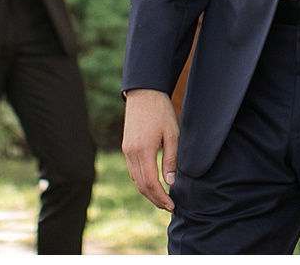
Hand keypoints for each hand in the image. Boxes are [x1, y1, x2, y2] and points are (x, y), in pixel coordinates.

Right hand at [122, 89, 178, 211]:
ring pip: (135, 179)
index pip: (150, 183)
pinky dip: (142, 180)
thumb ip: (171, 159)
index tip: (172, 205)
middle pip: (141, 185)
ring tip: (162, 198)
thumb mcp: (173, 134)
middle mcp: (131, 153)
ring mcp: (126, 150)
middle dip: (154, 199)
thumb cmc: (161, 111)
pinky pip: (133, 170)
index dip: (161, 197)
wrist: (144, 93)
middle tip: (168, 206)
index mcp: (143, 150)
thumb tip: (170, 182)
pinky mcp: (126, 147)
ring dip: (148, 191)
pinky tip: (152, 183)